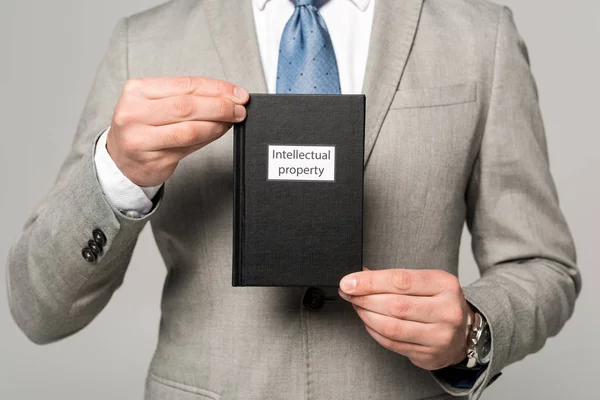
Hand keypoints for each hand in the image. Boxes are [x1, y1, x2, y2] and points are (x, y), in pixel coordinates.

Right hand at [107, 77, 249, 186]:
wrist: (120, 160)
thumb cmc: (143, 128)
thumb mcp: (156, 104)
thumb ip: (188, 99)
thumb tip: (228, 97)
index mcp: (137, 90)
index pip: (185, 84)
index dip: (216, 88)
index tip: (237, 92)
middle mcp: (134, 113)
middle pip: (187, 105)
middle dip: (220, 106)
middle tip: (240, 108)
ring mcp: (141, 138)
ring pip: (189, 128)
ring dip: (218, 124)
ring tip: (233, 120)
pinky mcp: (152, 159)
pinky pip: (188, 147)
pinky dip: (209, 138)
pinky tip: (219, 132)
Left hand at [339, 268, 473, 370]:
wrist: (463, 332)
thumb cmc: (439, 302)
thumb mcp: (425, 282)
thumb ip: (394, 279)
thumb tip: (360, 275)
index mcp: (445, 285)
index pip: (401, 281)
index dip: (370, 282)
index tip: (348, 282)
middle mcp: (446, 311)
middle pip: (394, 305)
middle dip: (364, 298)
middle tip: (348, 293)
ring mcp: (440, 336)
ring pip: (391, 327)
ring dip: (366, 316)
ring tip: (357, 306)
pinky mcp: (429, 354)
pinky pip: (392, 343)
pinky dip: (374, 331)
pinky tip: (368, 321)